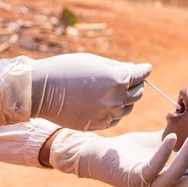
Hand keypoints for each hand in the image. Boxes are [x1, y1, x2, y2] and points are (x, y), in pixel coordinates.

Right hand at [30, 53, 150, 130]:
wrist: (41, 90)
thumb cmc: (67, 69)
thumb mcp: (94, 61)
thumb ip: (117, 67)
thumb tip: (132, 70)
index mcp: (117, 79)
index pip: (141, 74)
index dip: (144, 70)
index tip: (146, 68)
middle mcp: (116, 98)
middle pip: (138, 93)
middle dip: (136, 84)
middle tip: (130, 79)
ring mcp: (108, 114)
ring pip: (128, 107)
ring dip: (125, 99)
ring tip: (113, 90)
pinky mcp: (98, 125)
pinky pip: (114, 118)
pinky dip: (114, 111)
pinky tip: (104, 102)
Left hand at [48, 129, 187, 186]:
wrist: (102, 154)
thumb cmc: (132, 150)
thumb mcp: (160, 146)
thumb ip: (179, 142)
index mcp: (168, 186)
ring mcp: (148, 186)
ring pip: (174, 176)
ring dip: (187, 157)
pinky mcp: (135, 177)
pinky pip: (154, 166)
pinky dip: (164, 152)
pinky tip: (172, 137)